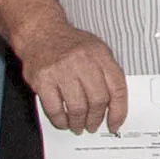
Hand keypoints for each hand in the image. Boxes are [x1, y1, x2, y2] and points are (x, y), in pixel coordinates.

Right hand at [17, 16, 127, 131]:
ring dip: (78, 122)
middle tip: (93, 125)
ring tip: (78, 126)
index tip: (114, 123)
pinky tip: (63, 121)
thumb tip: (115, 106)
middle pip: (97, 100)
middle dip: (96, 119)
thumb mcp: (96, 50)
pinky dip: (60, 120)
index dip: (118, 111)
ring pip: (77, 107)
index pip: (117, 88)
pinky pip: (55, 108)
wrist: (41, 32)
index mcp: (100, 55)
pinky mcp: (43, 79)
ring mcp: (62, 70)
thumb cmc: (70, 45)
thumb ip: (107, 74)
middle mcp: (83, 61)